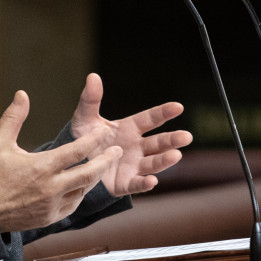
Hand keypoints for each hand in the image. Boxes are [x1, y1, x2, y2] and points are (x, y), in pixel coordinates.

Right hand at [0, 89, 122, 232]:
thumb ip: (14, 117)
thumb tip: (22, 94)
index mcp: (41, 167)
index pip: (77, 151)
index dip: (94, 139)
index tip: (106, 131)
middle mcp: (51, 188)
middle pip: (89, 174)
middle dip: (106, 161)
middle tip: (117, 152)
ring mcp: (52, 205)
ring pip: (83, 190)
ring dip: (94, 178)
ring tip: (102, 165)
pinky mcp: (50, 218)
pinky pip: (73, 204)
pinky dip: (80, 193)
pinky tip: (82, 184)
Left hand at [70, 73, 192, 196]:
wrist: (74, 164)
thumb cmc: (84, 137)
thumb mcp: (85, 118)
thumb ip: (90, 100)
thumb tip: (92, 77)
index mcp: (130, 128)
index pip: (151, 119)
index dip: (164, 113)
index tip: (178, 107)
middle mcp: (137, 147)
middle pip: (159, 143)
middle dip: (172, 140)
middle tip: (186, 137)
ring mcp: (133, 166)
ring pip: (153, 163)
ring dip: (165, 160)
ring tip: (176, 155)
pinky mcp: (125, 184)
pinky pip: (137, 184)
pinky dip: (145, 184)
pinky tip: (152, 181)